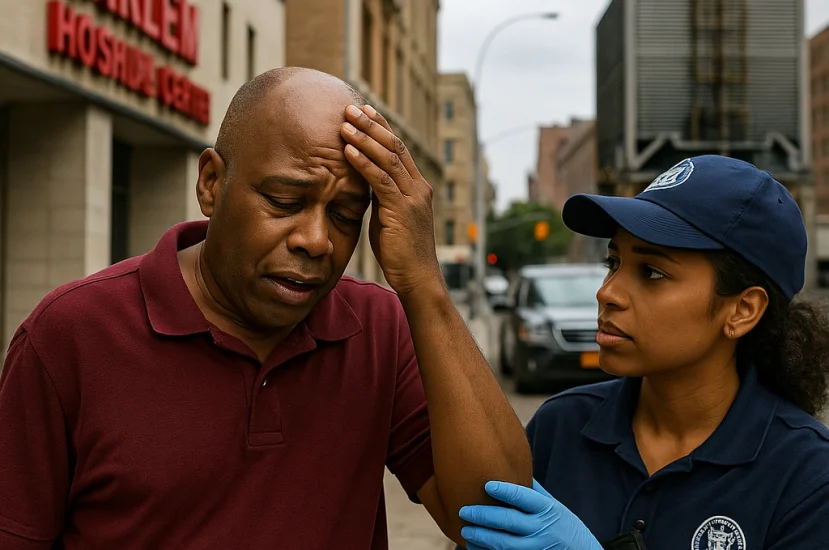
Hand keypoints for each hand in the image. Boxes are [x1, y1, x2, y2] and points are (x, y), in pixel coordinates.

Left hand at [340, 104, 442, 296]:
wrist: (418, 279)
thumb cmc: (401, 253)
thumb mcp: (389, 218)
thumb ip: (381, 197)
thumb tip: (363, 181)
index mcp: (417, 187)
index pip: (399, 148)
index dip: (381, 127)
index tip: (364, 110)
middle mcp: (418, 188)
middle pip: (395, 145)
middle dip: (372, 124)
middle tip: (351, 107)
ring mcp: (412, 198)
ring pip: (388, 158)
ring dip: (364, 138)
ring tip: (344, 122)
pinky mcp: (401, 210)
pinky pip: (380, 180)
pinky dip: (363, 163)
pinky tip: (348, 150)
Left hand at [459, 479, 603, 549]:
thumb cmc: (563, 524)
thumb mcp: (553, 504)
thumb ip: (532, 490)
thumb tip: (510, 467)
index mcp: (546, 508)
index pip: (524, 497)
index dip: (504, 491)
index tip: (486, 485)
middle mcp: (541, 528)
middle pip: (509, 521)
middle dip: (484, 516)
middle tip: (464, 511)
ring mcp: (536, 547)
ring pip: (505, 544)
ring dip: (482, 537)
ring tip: (466, 531)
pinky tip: (475, 547)